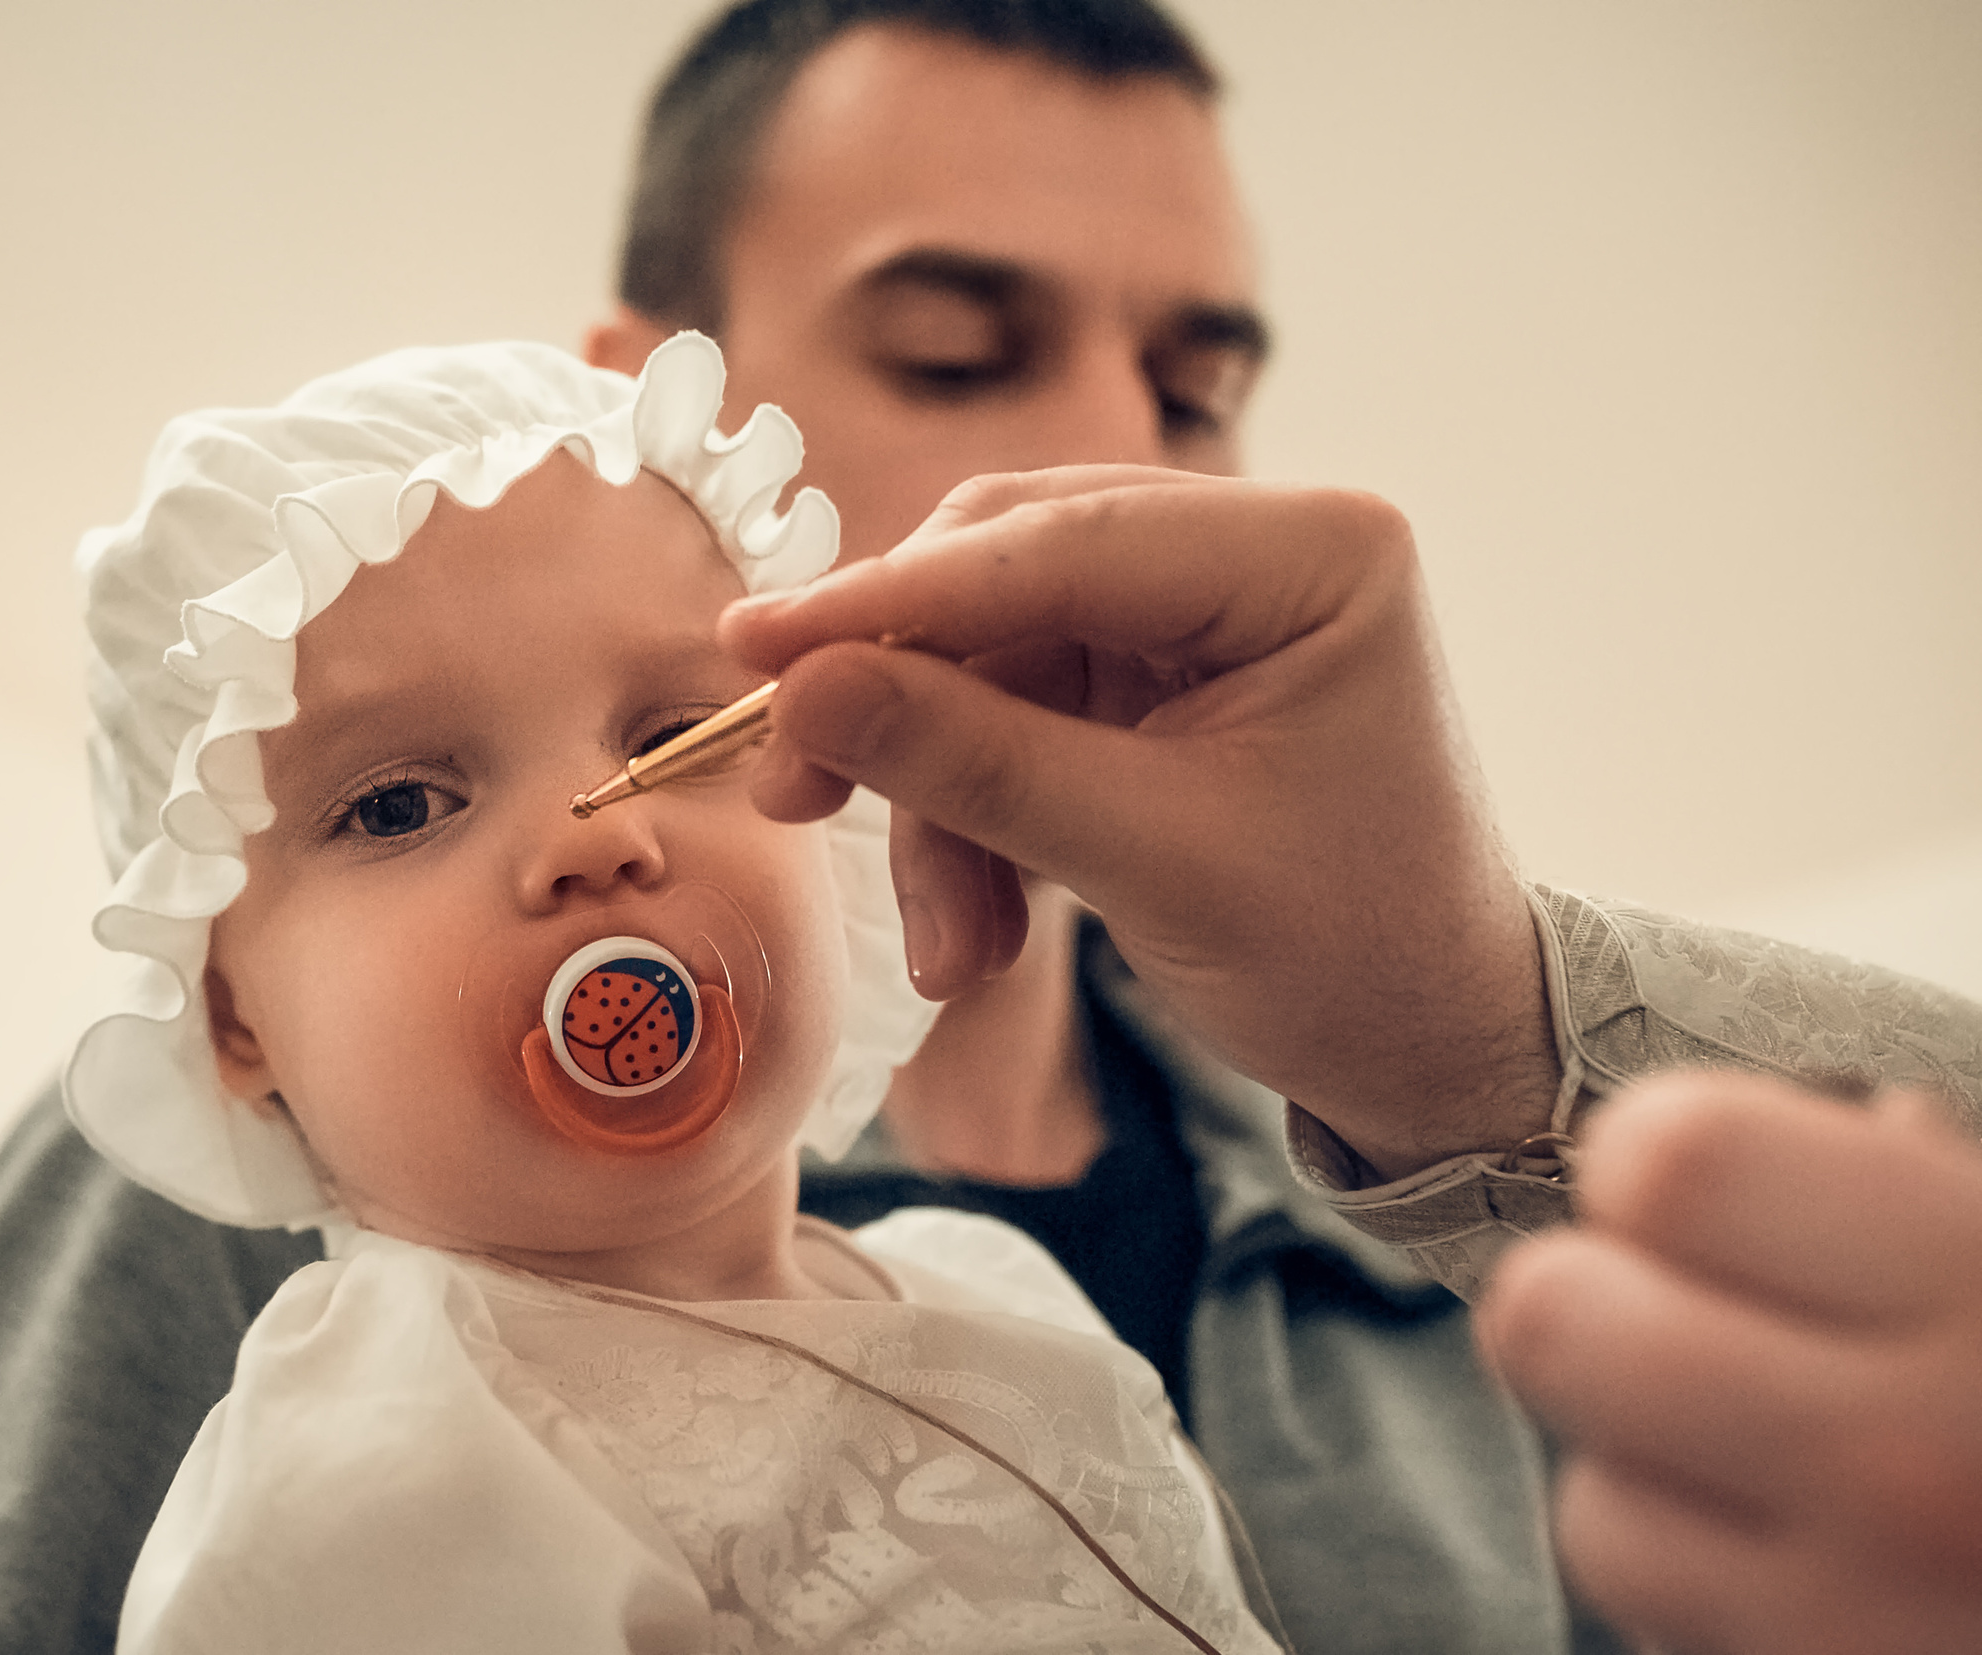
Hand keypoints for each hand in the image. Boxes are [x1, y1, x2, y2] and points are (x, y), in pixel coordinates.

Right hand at [718, 465, 1556, 1175]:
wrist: (1427, 1049)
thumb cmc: (1347, 954)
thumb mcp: (1149, 861)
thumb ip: (973, 764)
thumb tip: (798, 691)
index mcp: (1307, 552)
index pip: (1055, 543)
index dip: (888, 600)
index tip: (752, 645)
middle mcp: (1252, 550)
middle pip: (1002, 574)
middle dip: (901, 702)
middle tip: (794, 792)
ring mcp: (1198, 613)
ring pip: (989, 657)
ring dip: (942, 802)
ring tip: (955, 948)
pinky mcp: (1156, 679)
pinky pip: (1011, 716)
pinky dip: (977, 822)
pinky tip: (983, 930)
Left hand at [1476, 1073, 1981, 1654]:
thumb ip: (1892, 1186)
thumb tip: (1699, 1149)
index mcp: (1977, 1280)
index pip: (1672, 1158)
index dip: (1653, 1158)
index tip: (1706, 1187)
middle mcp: (1911, 1457)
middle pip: (1548, 1319)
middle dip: (1591, 1302)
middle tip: (1686, 1311)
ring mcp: (1857, 1612)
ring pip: (1588, 1501)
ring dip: (1649, 1467)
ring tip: (1779, 1451)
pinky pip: (1650, 1613)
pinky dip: (1697, 1577)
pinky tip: (1804, 1551)